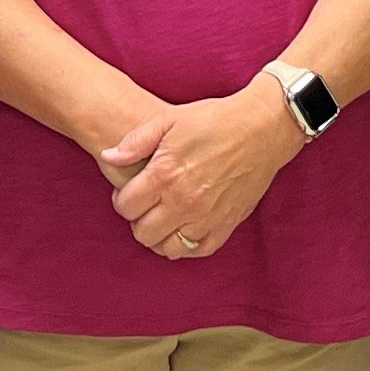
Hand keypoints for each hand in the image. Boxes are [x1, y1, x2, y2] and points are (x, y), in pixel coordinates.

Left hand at [108, 79, 301, 261]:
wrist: (261, 128)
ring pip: (168, 248)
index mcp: (166, 174)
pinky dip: (186, 244)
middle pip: (142, 232)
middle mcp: (184, 201)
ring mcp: (206, 217)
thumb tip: (108, 156)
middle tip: (146, 204)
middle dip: (138, 219)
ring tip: (163, 217)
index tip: (130, 191)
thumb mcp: (169, 119)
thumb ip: (135, 141)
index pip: (126, 206)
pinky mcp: (227, 224)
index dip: (122, 200)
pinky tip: (184, 227)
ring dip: (159, 236)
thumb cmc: (214, 120)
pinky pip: (197, 250)